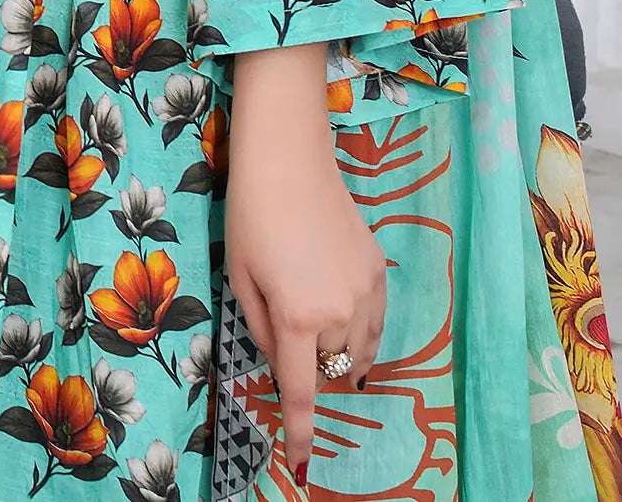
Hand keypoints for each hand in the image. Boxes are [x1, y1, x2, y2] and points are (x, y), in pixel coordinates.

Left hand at [225, 43, 385, 488]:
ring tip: (318, 329)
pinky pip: (375, 320)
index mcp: (298, 318)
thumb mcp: (242, 279)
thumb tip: (284, 362)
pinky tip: (346, 319)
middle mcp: (339, 312)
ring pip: (356, 348)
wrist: (288, 157)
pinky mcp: (379, 268)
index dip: (302, 433)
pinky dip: (362, 330)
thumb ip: (264, 331)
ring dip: (337, 350)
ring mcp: (366, 291)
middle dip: (307, 361)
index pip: (301, 392)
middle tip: (285, 320)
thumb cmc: (251, 215)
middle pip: (326, 365)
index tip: (303, 465)